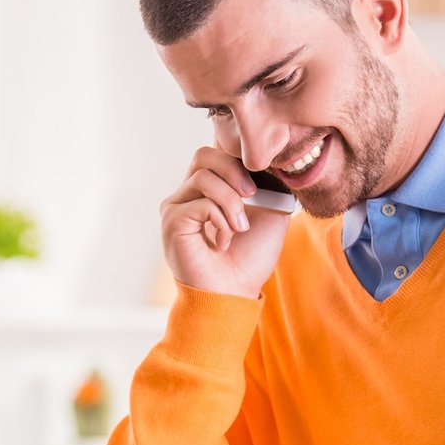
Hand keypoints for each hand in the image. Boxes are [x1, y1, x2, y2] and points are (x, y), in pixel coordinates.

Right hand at [160, 147, 291, 298]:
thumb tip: (270, 158)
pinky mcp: (173, 221)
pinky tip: (223, 242)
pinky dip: (221, 221)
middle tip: (253, 196)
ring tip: (239, 228)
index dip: (239, 161)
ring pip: (204, 177)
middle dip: (235, 171)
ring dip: (231, 202)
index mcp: (207, 189)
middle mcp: (187, 194)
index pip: (215, 152)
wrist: (235, 292)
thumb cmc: (250, 258)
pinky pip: (202, 203)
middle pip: (203, 155)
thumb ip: (269, 182)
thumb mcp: (272, 212)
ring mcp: (176, 207)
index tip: (260, 185)